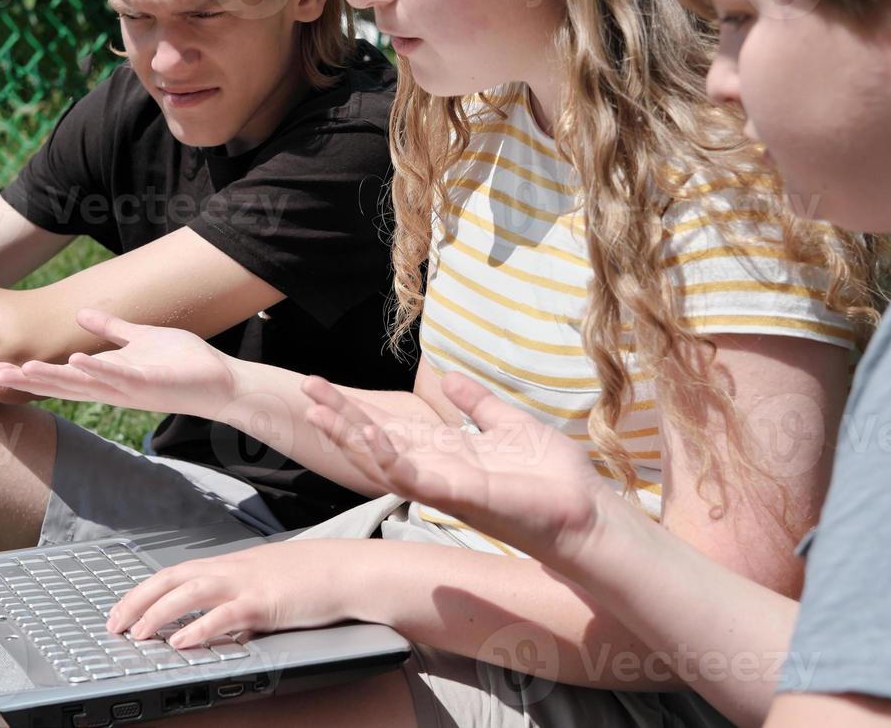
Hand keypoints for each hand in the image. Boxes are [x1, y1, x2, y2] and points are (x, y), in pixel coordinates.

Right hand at [0, 308, 235, 415]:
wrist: (220, 379)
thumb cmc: (182, 363)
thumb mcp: (140, 339)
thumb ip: (111, 329)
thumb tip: (80, 315)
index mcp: (108, 375)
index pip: (63, 376)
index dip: (32, 374)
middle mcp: (113, 386)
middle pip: (65, 385)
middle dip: (31, 381)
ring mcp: (131, 388)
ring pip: (86, 384)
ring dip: (57, 377)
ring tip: (26, 369)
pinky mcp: (150, 384)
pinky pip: (120, 377)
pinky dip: (99, 370)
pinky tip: (77, 361)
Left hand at [104, 540, 379, 647]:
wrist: (346, 570)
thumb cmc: (310, 578)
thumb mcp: (265, 582)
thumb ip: (236, 597)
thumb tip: (214, 622)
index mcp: (229, 565)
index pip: (174, 574)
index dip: (143, 592)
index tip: (120, 612)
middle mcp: (231, 569)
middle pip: (171, 579)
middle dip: (137, 602)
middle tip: (113, 626)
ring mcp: (247, 583)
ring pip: (191, 593)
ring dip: (159, 614)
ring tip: (138, 635)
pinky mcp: (265, 603)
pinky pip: (225, 615)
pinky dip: (199, 628)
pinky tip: (181, 642)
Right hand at [304, 371, 616, 562]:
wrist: (584, 512)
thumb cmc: (552, 479)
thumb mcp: (511, 425)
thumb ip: (478, 405)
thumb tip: (448, 379)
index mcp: (447, 453)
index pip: (390, 428)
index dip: (357, 409)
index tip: (325, 386)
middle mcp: (437, 471)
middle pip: (375, 442)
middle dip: (340, 416)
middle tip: (306, 388)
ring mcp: (443, 486)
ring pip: (383, 461)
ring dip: (351, 436)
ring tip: (321, 410)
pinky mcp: (458, 497)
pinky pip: (416, 479)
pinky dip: (390, 459)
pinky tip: (370, 436)